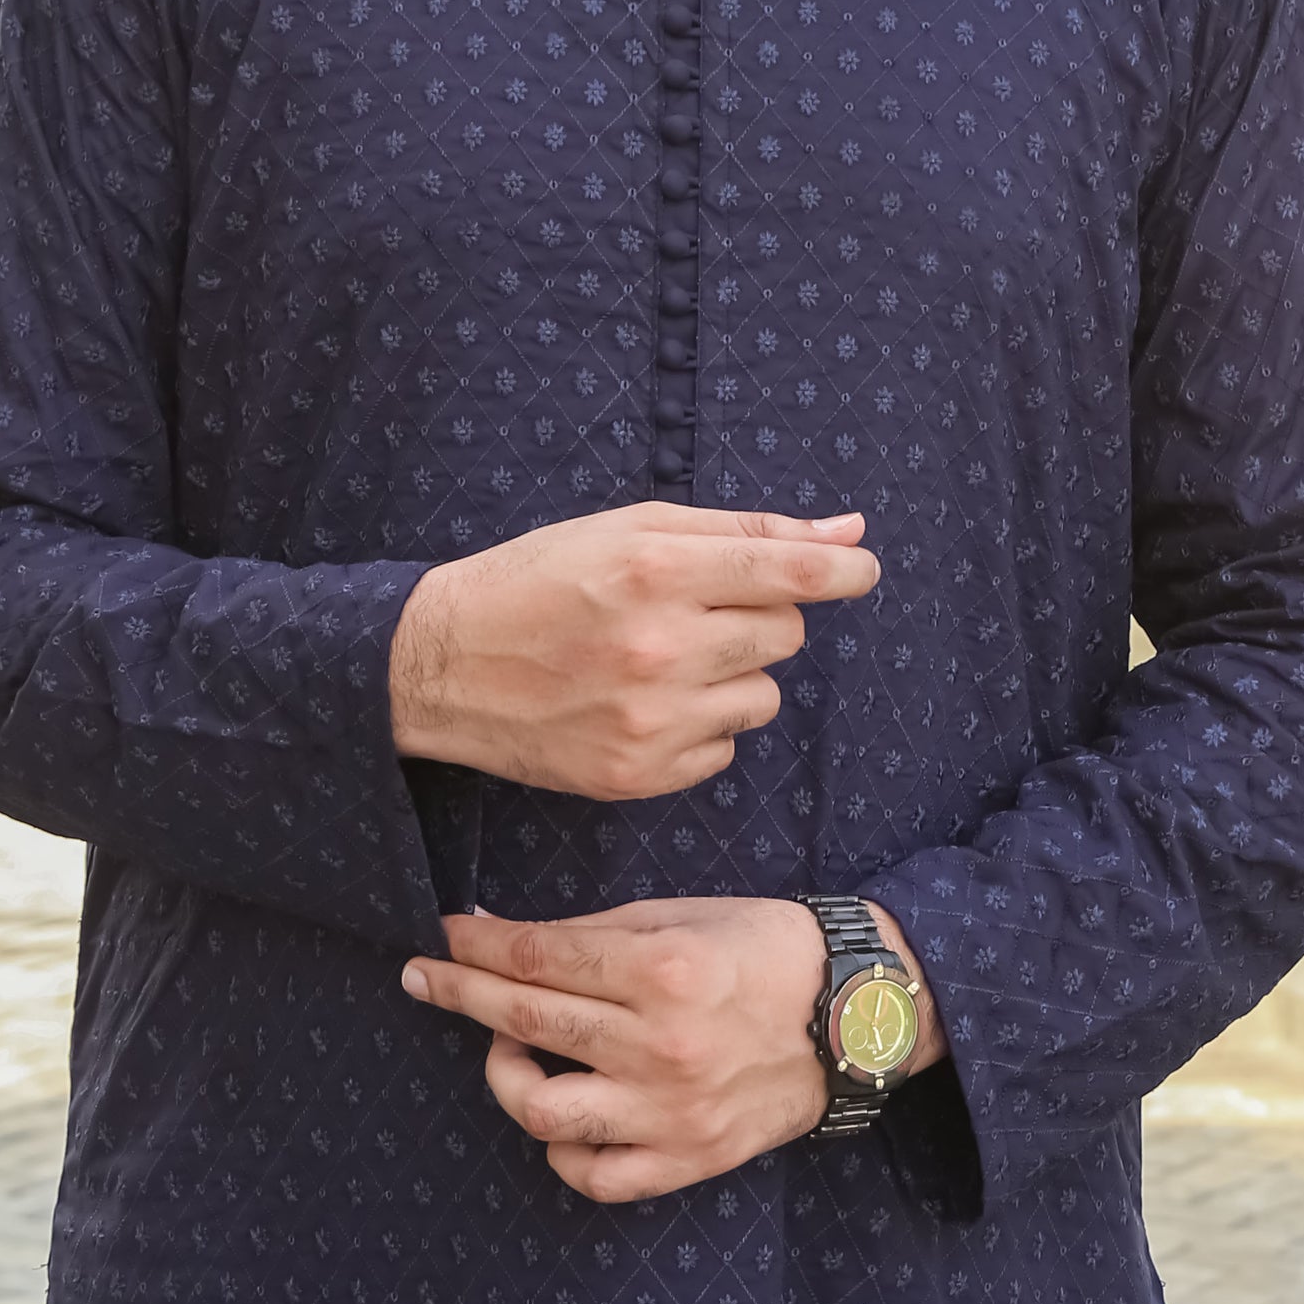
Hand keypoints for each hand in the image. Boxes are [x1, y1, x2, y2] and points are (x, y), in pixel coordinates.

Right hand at [388, 502, 878, 800]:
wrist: (441, 667)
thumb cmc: (537, 580)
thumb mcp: (629, 528)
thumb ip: (742, 530)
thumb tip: (847, 529)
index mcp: (655, 570)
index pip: (789, 571)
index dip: (841, 569)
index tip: (862, 569)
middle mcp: (660, 648)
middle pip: (783, 635)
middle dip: (758, 618)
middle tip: (695, 612)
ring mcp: (652, 720)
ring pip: (762, 698)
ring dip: (731, 677)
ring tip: (661, 661)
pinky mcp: (640, 775)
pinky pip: (723, 751)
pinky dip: (699, 727)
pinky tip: (641, 705)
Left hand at [402, 897, 943, 1202]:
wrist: (854, 1018)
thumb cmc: (763, 950)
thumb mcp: (680, 917)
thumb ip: (592, 932)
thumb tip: (505, 937)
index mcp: (663, 970)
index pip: (539, 957)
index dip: (478, 944)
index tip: (441, 934)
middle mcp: (660, 1045)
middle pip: (524, 1022)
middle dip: (458, 992)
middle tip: (422, 976)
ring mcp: (670, 1113)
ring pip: (542, 1112)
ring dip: (504, 1076)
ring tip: (508, 1052)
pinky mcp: (686, 1161)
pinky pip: (593, 1176)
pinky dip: (561, 1147)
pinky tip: (562, 1113)